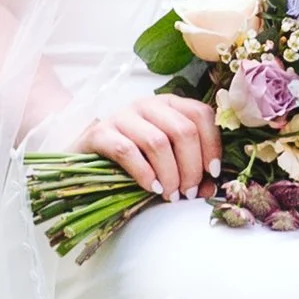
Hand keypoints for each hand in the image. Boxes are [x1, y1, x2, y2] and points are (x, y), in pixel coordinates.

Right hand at [80, 93, 221, 198]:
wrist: (86, 156)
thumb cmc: (133, 157)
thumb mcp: (165, 157)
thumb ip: (189, 168)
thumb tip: (210, 189)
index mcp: (169, 104)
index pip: (201, 115)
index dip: (212, 146)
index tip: (212, 174)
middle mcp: (147, 104)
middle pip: (183, 130)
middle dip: (191, 167)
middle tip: (189, 192)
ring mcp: (122, 116)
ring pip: (157, 142)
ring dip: (170, 174)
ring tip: (171, 194)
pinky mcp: (100, 133)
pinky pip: (127, 151)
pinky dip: (145, 174)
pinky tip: (152, 188)